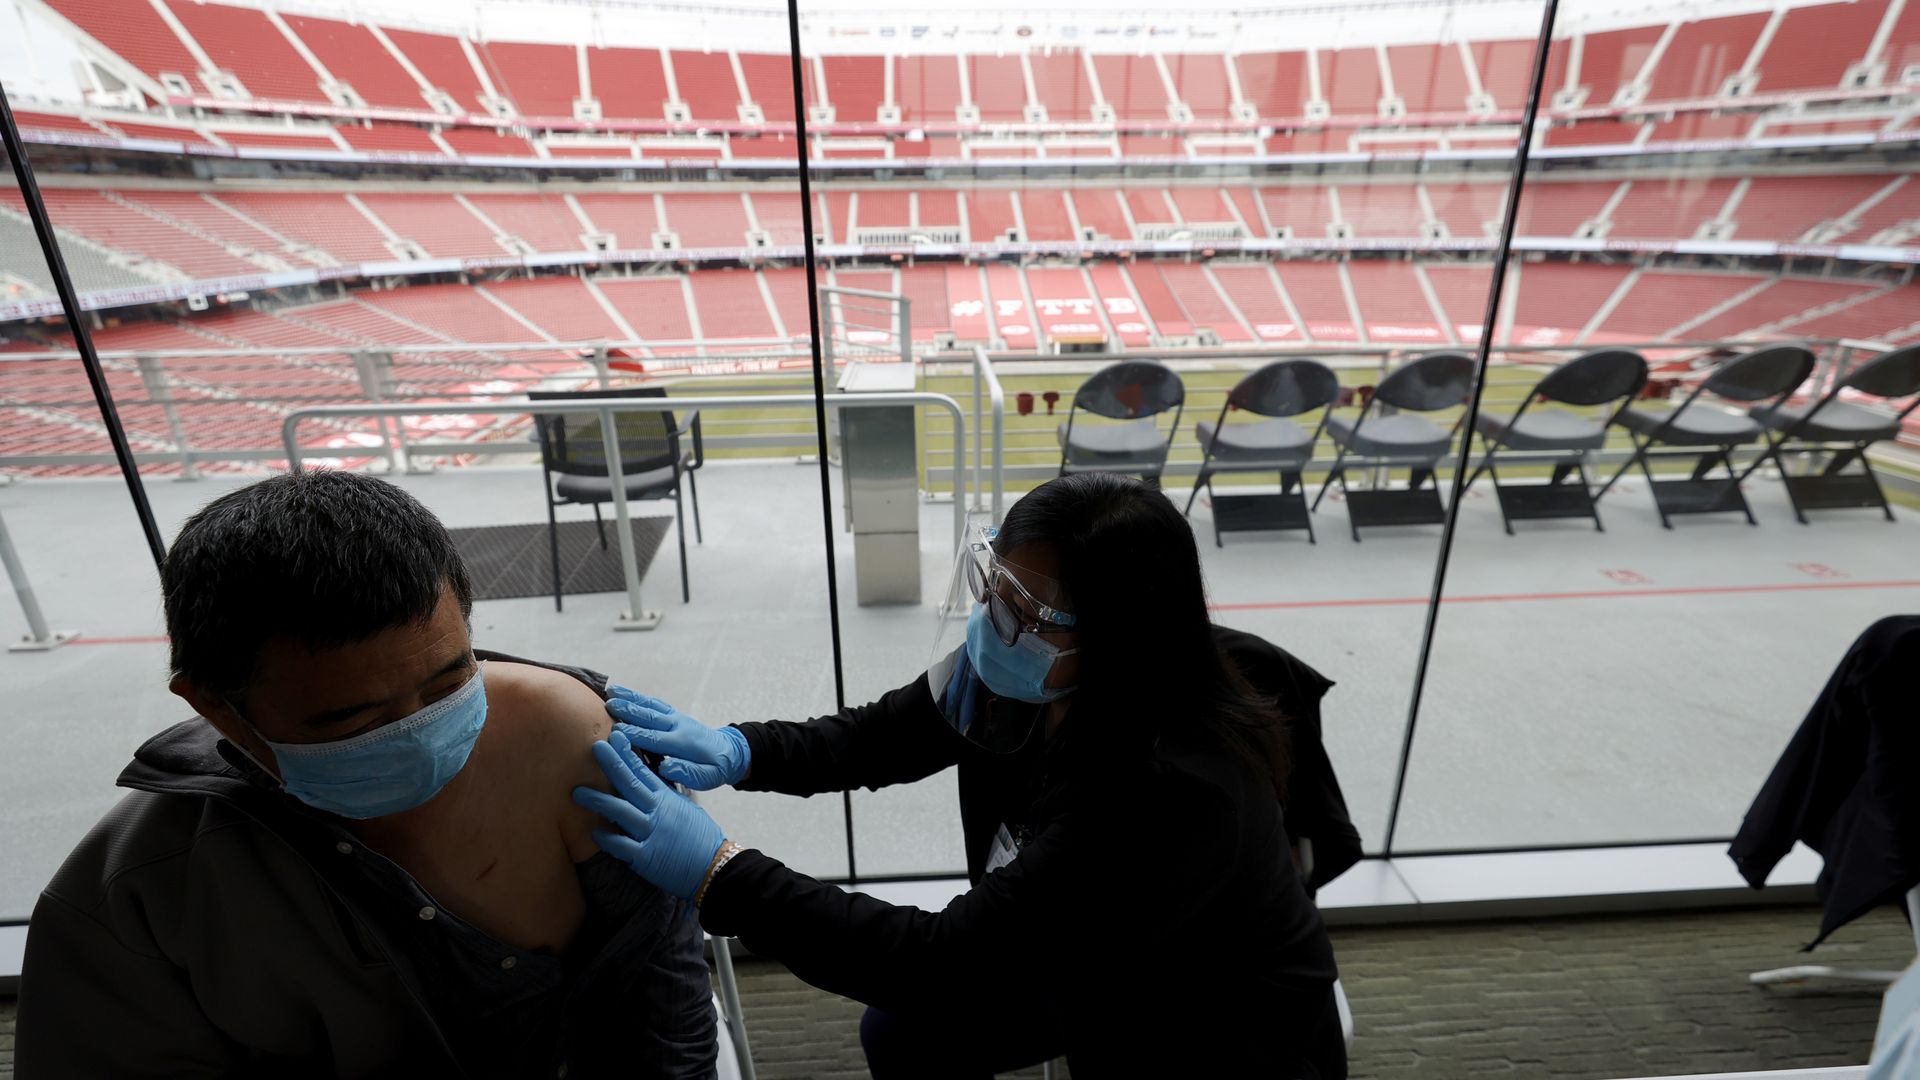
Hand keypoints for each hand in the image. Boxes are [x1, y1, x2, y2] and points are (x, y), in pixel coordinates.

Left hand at [574, 730, 725, 900]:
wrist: (714, 867)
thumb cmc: (700, 838)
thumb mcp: (684, 809)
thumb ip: (664, 796)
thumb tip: (649, 782)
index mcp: (666, 799)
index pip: (644, 771)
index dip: (628, 754)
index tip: (614, 737)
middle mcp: (658, 812)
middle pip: (631, 784)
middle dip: (612, 764)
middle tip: (595, 747)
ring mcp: (651, 834)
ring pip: (622, 812)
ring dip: (599, 801)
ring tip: (578, 792)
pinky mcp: (646, 858)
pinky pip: (623, 847)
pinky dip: (608, 840)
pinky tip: (594, 833)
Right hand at [605, 685, 749, 789]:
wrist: (730, 752)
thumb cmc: (715, 768)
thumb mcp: (707, 777)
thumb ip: (687, 773)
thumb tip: (666, 768)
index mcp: (683, 743)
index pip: (654, 738)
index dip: (634, 735)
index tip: (614, 732)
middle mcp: (678, 726)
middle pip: (649, 717)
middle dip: (628, 711)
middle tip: (607, 705)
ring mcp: (676, 717)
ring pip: (650, 705)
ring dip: (630, 698)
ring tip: (610, 692)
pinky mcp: (674, 714)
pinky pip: (654, 703)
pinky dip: (638, 697)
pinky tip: (622, 692)